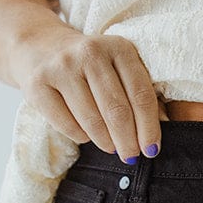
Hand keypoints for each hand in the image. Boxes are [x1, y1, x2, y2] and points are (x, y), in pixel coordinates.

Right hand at [7, 23, 167, 157]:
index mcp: (118, 47)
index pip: (140, 94)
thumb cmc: (89, 64)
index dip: (149, 127)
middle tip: (131, 157)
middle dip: (128, 141)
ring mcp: (62, 67)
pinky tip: (86, 135)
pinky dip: (80, 136)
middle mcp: (90, 53)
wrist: (39, 45)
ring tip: (111, 148)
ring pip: (91, 120)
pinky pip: (66, 125)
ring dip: (105, 142)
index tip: (152, 150)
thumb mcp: (117, 66)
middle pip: (117, 110)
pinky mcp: (38, 84)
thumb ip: (140, 91)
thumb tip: (164, 125)